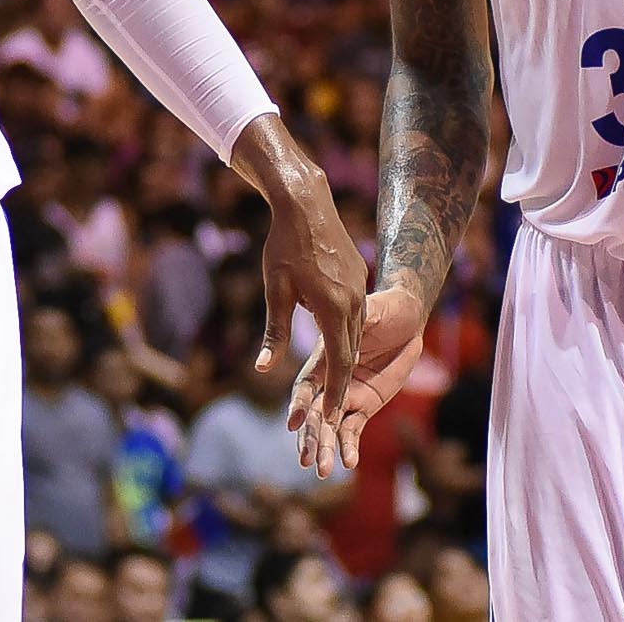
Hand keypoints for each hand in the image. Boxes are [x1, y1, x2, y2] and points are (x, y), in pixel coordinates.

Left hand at [250, 151, 366, 425]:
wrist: (306, 204)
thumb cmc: (284, 247)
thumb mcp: (275, 291)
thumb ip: (274, 333)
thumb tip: (263, 369)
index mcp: (335, 309)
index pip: (340, 362)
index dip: (336, 393)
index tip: (334, 418)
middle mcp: (355, 302)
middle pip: (351, 352)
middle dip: (343, 384)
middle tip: (333, 415)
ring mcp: (361, 288)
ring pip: (355, 333)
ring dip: (346, 358)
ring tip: (335, 385)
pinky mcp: (360, 277)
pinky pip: (357, 313)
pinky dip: (348, 333)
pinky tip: (338, 341)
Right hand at [288, 287, 425, 477]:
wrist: (406, 320)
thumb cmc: (387, 309)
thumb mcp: (375, 311)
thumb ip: (362, 323)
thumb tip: (351, 334)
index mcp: (326, 357)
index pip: (308, 384)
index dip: (300, 403)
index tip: (293, 423)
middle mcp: (331, 379)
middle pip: (315, 413)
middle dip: (310, 437)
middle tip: (307, 461)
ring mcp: (346, 395)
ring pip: (330, 427)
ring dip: (326, 448)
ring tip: (324, 471)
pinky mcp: (365, 405)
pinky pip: (353, 430)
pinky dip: (349, 447)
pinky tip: (349, 463)